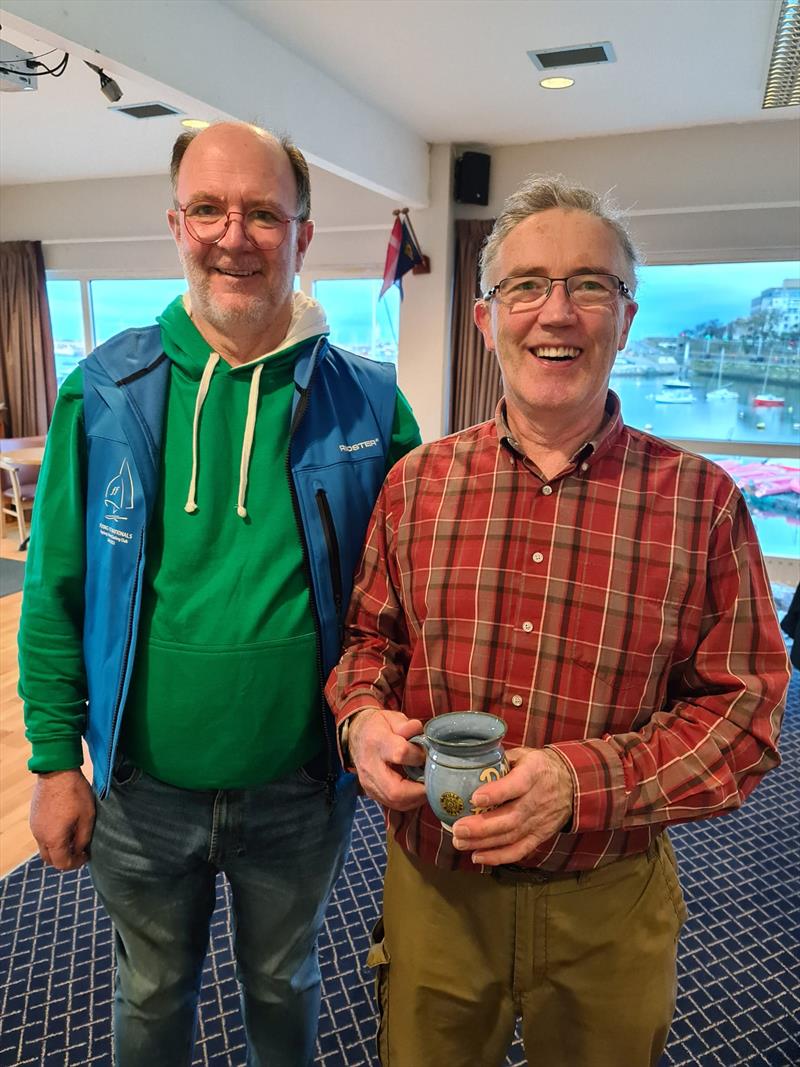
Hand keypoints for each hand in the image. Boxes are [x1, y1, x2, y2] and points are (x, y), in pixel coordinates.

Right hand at [30, 769, 95, 870]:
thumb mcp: (87, 817)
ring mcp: (34, 826)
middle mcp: (40, 835)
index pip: (62, 864)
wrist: (57, 770)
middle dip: (65, 858)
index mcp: (53, 838)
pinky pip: (41, 834)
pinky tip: (65, 825)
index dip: (76, 863)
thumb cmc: (75, 793)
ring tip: (74, 836)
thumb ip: (83, 838)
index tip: (87, 855)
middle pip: (50, 859)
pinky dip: (52, 837)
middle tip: (80, 849)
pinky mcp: (34, 817)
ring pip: (45, 847)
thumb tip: (80, 850)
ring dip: (58, 847)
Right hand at [347, 708, 427, 811]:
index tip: (426, 753)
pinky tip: (416, 790)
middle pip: (395, 790)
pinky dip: (408, 801)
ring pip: (394, 802)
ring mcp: (368, 783)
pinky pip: (392, 804)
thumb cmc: (378, 726)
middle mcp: (370, 766)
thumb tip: (424, 737)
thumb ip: (409, 726)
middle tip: (433, 782)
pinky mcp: (371, 793)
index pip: (400, 754)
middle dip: (419, 791)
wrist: (356, 736)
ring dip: (416, 798)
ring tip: (426, 786)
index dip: (418, 756)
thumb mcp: (392, 718)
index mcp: (377, 741)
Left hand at [451, 747, 573, 865]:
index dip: (496, 793)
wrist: (572, 783)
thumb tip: (468, 764)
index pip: (516, 784)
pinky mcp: (539, 836)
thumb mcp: (524, 754)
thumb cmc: (539, 766)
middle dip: (482, 827)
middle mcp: (537, 799)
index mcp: (534, 773)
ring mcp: (539, 821)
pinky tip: (477, 856)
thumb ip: (499, 759)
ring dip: (484, 843)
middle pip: (510, 818)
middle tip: (458, 828)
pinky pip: (519, 850)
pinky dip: (498, 857)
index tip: (475, 798)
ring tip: (459, 842)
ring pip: (511, 836)